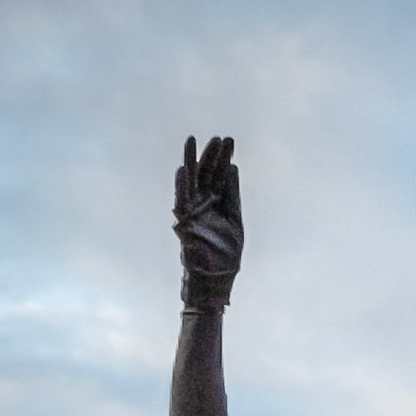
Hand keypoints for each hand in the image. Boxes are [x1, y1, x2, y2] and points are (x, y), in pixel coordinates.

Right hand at [173, 134, 242, 310]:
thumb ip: (232, 195)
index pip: (220, 175)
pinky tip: (183, 169)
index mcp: (217, 203)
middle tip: (219, 137)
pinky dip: (182, 186)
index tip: (229, 141)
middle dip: (212, 155)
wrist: (216, 278)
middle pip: (206, 174)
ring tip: (193, 140)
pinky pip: (182, 201)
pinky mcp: (185, 223)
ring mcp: (193, 211)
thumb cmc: (225, 254)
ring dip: (193, 162)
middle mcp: (203, 203)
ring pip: (192, 182)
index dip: (224, 158)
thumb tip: (232, 168)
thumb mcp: (234, 220)